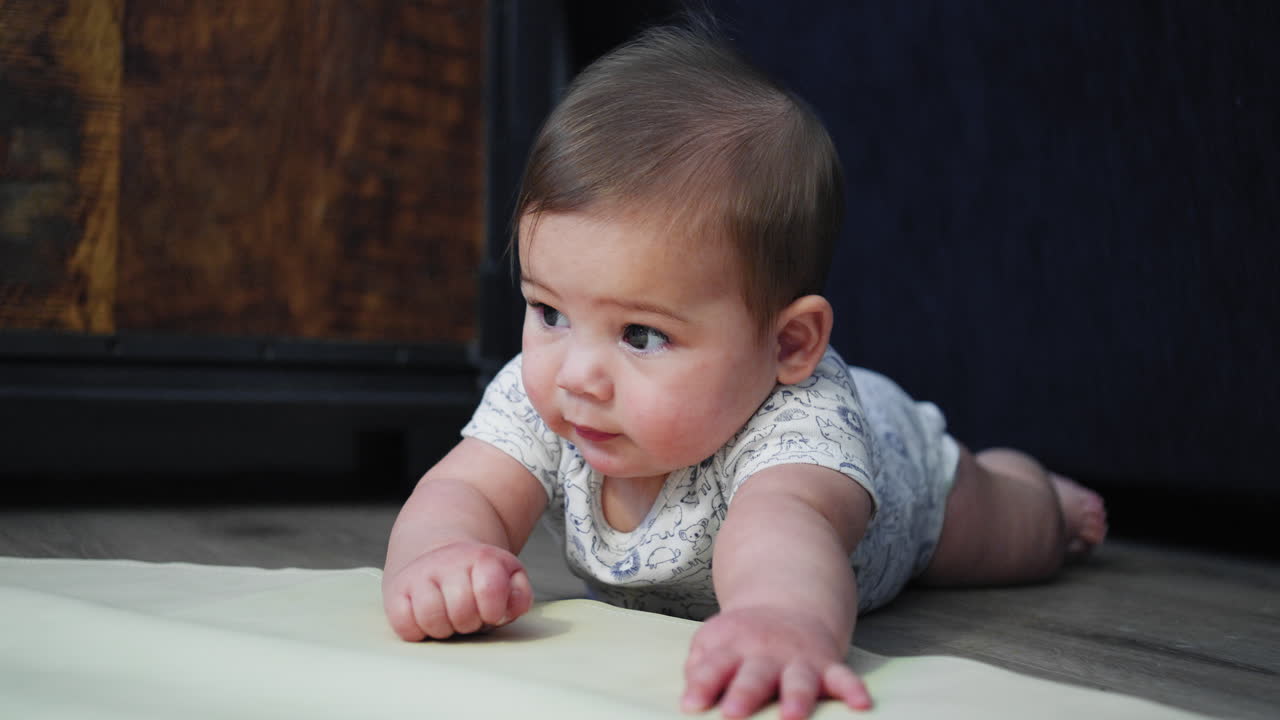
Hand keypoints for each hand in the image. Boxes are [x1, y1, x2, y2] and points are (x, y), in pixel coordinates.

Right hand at [382, 541, 532, 640]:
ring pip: (431, 618)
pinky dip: (417, 631)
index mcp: (481, 558)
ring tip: (448, 618)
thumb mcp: (508, 579)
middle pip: (461, 611)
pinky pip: (404, 625)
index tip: (491, 611)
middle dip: (469, 622)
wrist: (439, 553)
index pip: (490, 591)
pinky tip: (427, 620)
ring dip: (444, 628)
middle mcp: (448, 562)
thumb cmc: (478, 579)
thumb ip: (519, 595)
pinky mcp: (395, 592)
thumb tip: (507, 610)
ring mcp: (419, 575)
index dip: (493, 611)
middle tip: (468, 614)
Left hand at [681, 606, 870, 719]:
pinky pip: (843, 677)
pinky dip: (853, 689)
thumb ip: (700, 668)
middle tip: (732, 713)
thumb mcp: (713, 641)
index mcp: (732, 647)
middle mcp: (766, 654)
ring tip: (791, 717)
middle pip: (754, 676)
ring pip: (798, 680)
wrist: (788, 602)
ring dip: (796, 698)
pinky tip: (862, 704)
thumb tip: (690, 700)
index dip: (702, 685)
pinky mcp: (827, 664)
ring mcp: (798, 659)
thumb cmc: (742, 637)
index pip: (713, 666)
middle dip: (745, 695)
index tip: (691, 705)